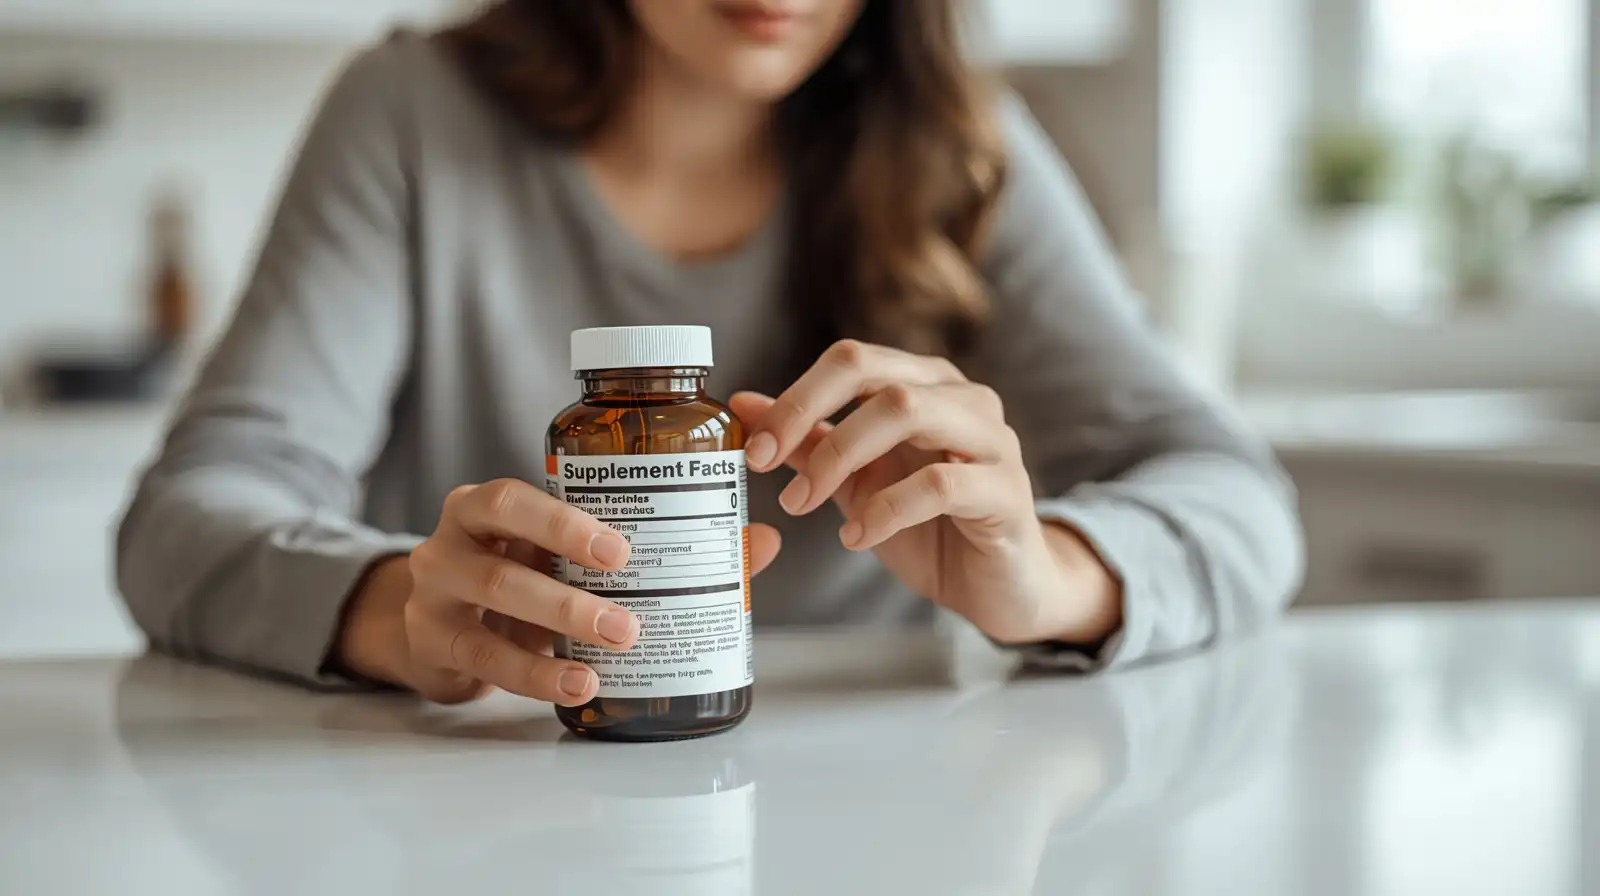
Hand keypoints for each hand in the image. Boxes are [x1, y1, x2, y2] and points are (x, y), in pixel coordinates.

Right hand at [337, 479, 781, 703]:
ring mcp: (435, 595)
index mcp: (487, 508)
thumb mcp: (568, 556)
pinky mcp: (433, 645)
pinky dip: (535, 677)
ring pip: (491, 610)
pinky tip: (579, 686)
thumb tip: (759, 542)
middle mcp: (451, 542)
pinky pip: (483, 660)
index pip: (513, 500)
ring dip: (558, 636)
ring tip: (615, 652)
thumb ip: (659, 548)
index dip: (563, 522)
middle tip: (627, 619)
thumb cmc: (521, 572)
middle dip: (568, 593)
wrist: (438, 623)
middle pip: (501, 561)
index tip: (621, 550)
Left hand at [731, 340, 1120, 645]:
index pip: (853, 360)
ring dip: (842, 458)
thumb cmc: (931, 529)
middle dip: (811, 419)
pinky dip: (886, 509)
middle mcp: (962, 397)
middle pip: (878, 377)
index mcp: (924, 383)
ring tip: (808, 506)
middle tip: (769, 473)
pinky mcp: (1008, 490)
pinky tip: (858, 536)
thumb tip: (744, 407)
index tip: (754, 447)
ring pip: (909, 412)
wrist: (1001, 588)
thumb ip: (808, 442)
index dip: (796, 398)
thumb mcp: (856, 483)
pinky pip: (940, 483)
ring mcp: (992, 439)